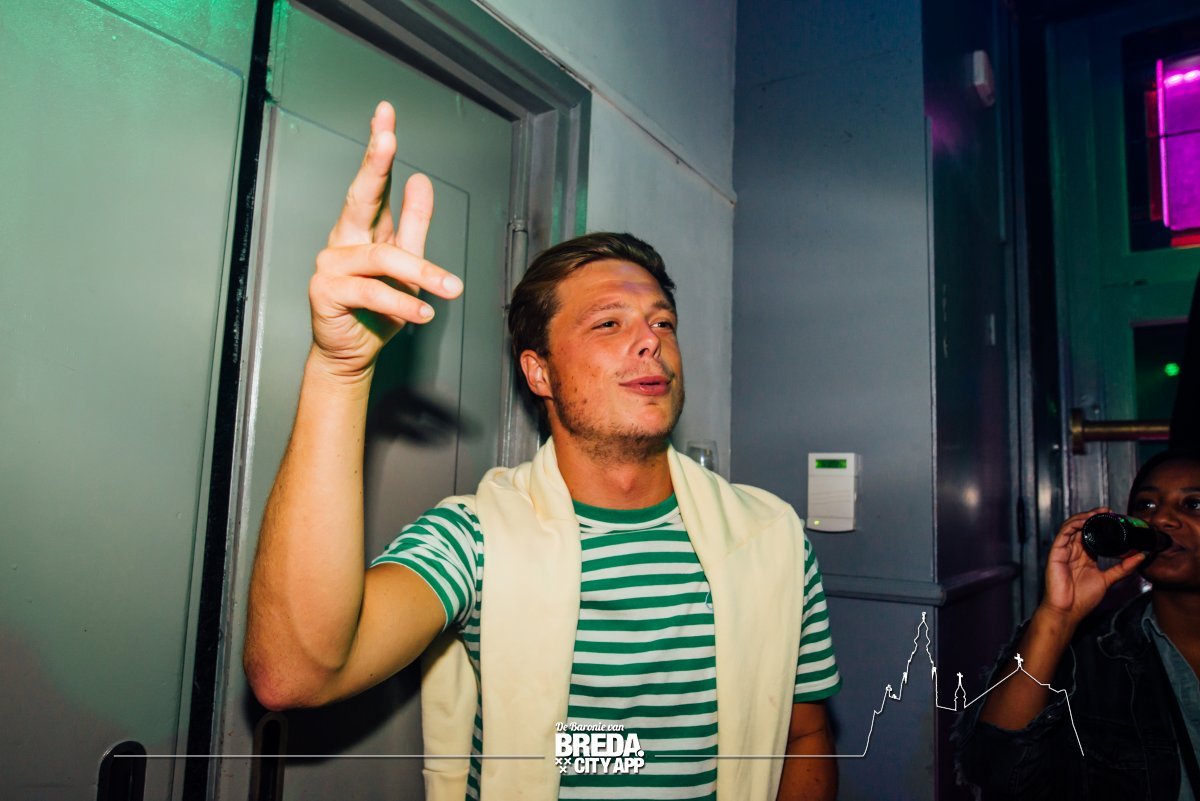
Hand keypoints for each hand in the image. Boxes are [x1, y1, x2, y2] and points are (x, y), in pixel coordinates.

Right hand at [308, 101, 462, 380]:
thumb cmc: (378, 308)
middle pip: (360, 195)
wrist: (352, 353)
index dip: (378, 147)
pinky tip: (423, 312)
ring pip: (382, 258)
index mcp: (364, 226)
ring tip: (449, 290)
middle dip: (374, 163)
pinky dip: (402, 303)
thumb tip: (421, 179)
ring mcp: (331, 263)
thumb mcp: (407, 263)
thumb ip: (415, 224)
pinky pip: (371, 292)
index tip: (384, 112)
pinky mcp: (325, 292)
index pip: (373, 181)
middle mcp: (344, 238)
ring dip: (421, 274)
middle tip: (387, 136)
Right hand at [1038, 507, 1144, 627]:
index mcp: (1084, 556)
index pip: (1091, 534)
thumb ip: (1123, 568)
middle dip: (1094, 516)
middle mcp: (1073, 551)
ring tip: (1098, 512)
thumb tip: (1140, 556)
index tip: (1114, 517)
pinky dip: (1074, 524)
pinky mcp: (1056, 552)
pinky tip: (1085, 520)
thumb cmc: (1082, 599)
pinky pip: (1063, 533)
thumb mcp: (1108, 580)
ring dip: (1085, 516)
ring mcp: (1064, 551)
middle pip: (1081, 526)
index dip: (1101, 523)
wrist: (1068, 611)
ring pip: (1072, 526)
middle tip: (1108, 511)